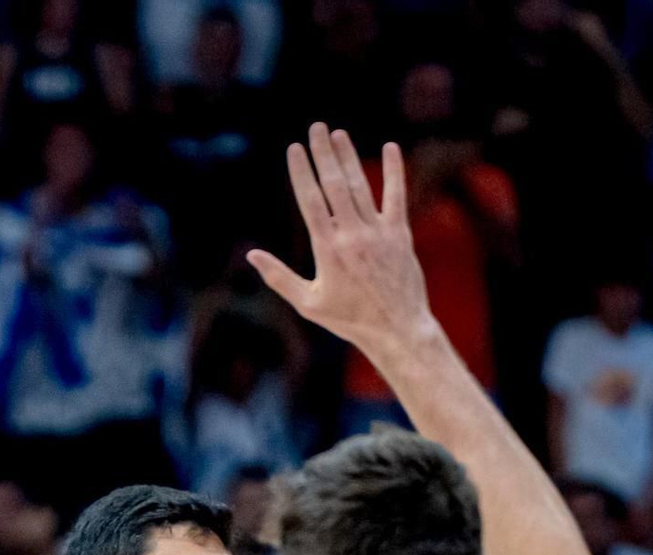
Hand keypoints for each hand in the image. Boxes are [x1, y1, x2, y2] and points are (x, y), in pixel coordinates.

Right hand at [248, 126, 432, 357]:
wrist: (396, 330)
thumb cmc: (349, 320)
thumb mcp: (308, 303)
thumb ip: (279, 277)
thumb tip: (252, 255)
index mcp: (327, 250)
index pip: (311, 201)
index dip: (302, 172)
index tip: (294, 148)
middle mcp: (352, 235)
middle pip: (334, 185)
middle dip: (324, 154)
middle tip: (316, 127)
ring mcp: (378, 232)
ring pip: (361, 186)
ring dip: (349, 157)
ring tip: (339, 133)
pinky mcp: (400, 234)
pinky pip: (396, 196)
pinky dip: (394, 172)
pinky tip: (390, 148)